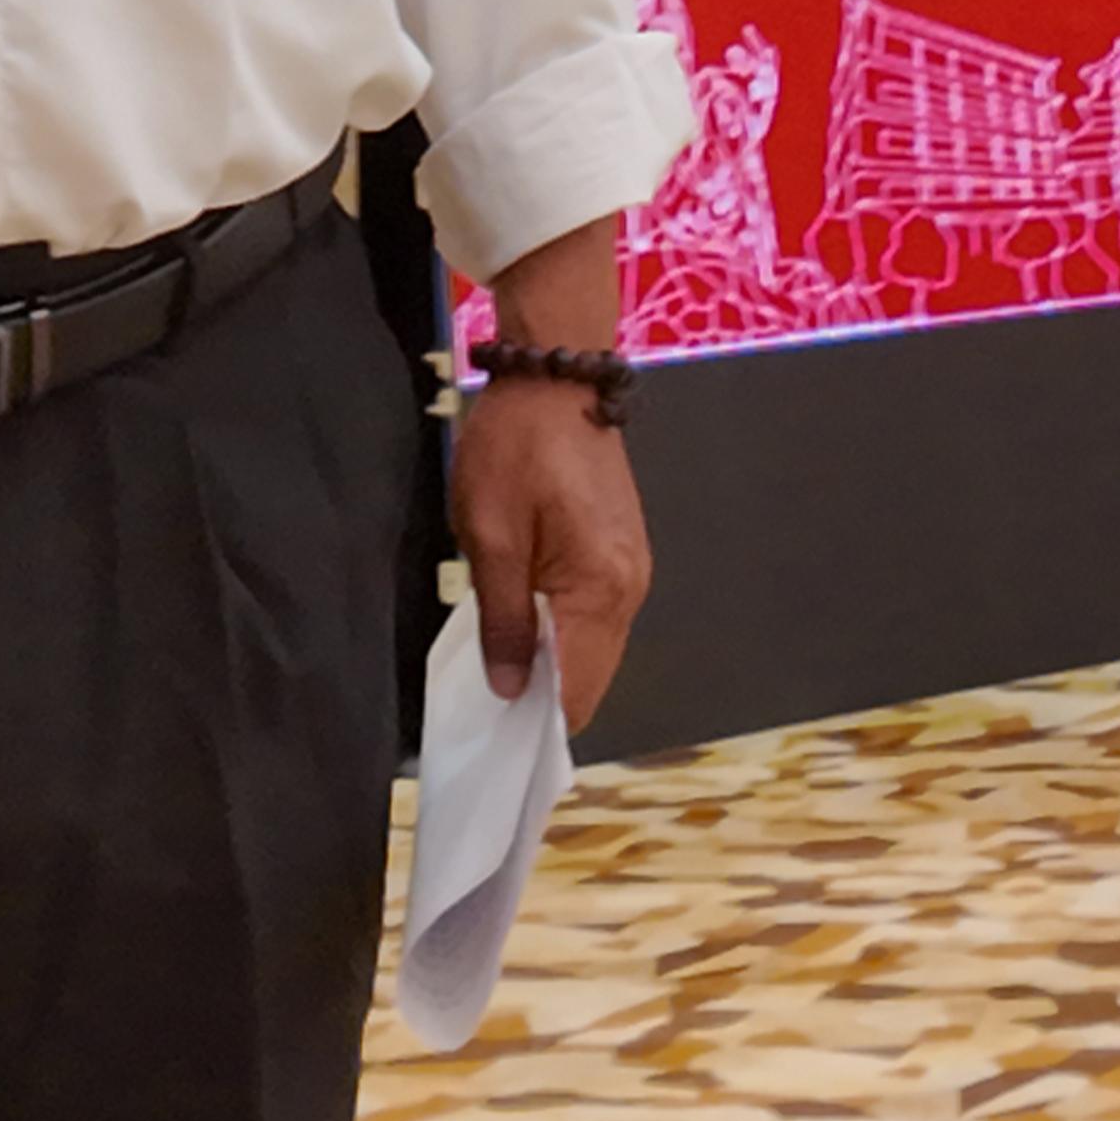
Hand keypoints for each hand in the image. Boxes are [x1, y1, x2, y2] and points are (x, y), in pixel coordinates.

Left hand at [448, 378, 650, 733]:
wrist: (555, 378)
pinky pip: (595, 617)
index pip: (577, 688)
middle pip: (592, 676)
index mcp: (601, 588)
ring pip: (595, 648)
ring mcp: (632, 570)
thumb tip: (509, 690)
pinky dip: (564, 634)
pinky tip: (525, 628)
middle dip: (545, 700)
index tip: (496, 742)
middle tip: (487, 709)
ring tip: (500, 669)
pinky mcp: (621, 552)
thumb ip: (502, 617)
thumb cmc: (515, 448)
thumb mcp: (489, 533)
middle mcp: (630, 588)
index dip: (538, 723)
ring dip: (554, 665)